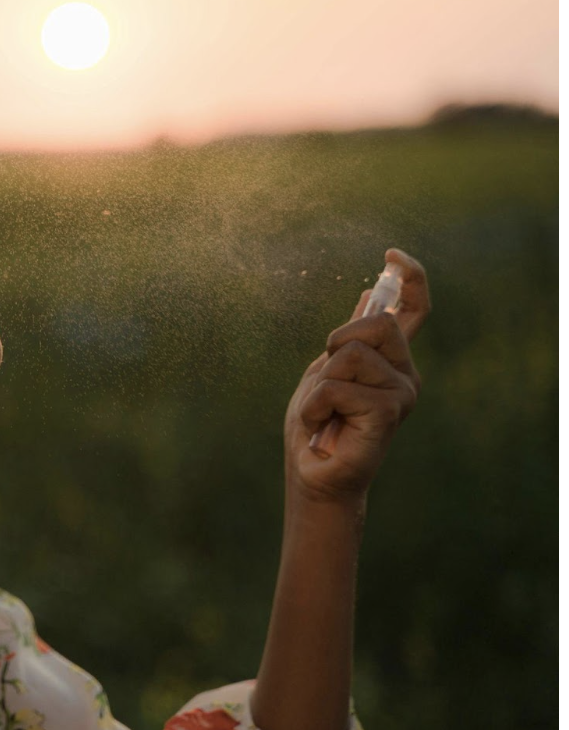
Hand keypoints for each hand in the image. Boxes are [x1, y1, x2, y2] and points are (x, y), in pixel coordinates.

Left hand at [284, 248, 430, 503]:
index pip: (414, 310)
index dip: (411, 278)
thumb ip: (353, 337)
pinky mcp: (388, 413)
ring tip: (323, 411)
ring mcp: (402, 393)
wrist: (314, 474)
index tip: (392, 255)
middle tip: (326, 381)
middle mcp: (406, 374)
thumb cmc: (318, 426)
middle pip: (377, 322)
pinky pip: (339, 387)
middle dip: (337, 343)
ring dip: (321, 383)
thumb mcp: (327, 369)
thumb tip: (371, 292)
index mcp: (392, 360)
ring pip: (352, 354)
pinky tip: (321, 426)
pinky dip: (315, 405)